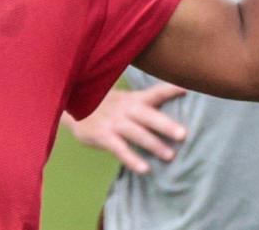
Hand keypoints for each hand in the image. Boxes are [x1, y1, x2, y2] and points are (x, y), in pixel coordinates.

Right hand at [61, 85, 187, 173]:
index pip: (154, 92)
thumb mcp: (123, 99)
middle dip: (166, 125)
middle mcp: (125, 108)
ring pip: (136, 133)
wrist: (71, 105)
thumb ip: (143, 102)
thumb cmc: (105, 105)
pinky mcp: (102, 135)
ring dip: (153, 144)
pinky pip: (119, 148)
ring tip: (170, 156)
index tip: (187, 89)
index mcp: (133, 99)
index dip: (170, 90)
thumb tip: (172, 104)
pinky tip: (144, 169)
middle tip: (183, 134)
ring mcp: (113, 122)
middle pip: (148, 116)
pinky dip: (132, 159)